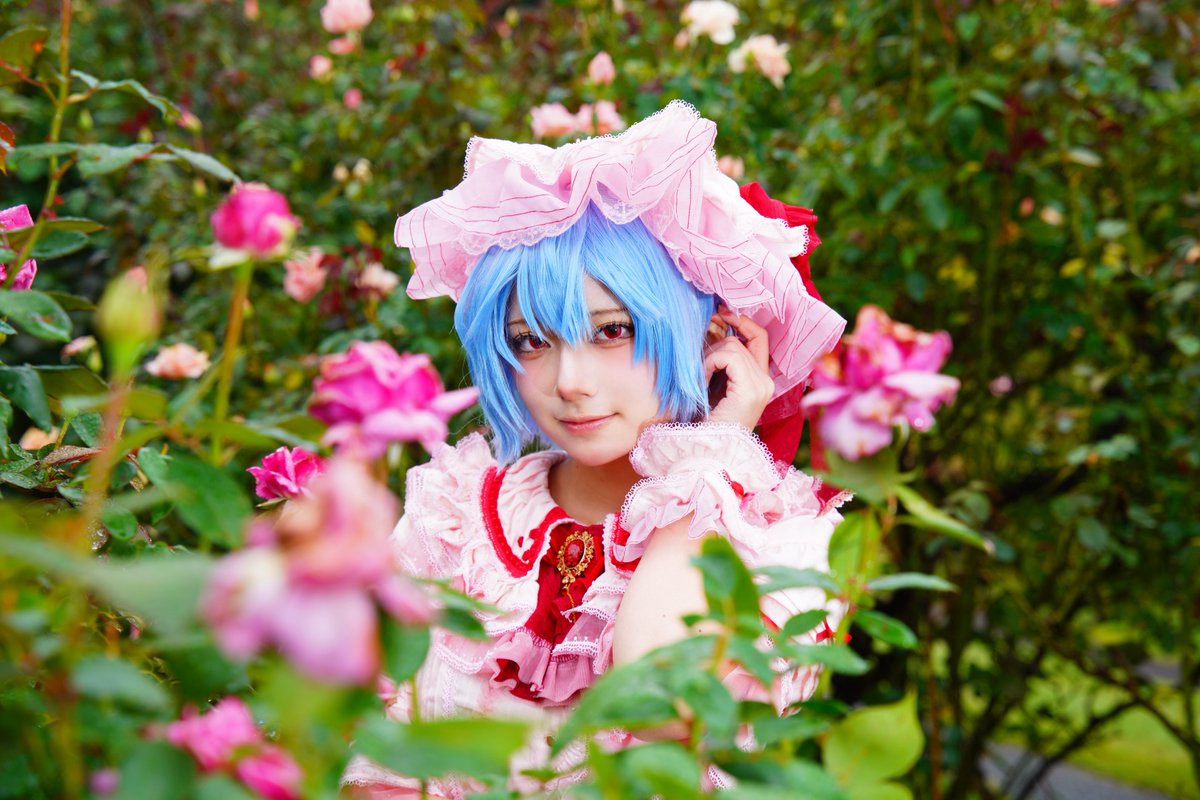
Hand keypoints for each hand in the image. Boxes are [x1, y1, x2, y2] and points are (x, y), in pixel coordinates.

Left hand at [704, 307, 773, 429]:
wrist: (708, 455)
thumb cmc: (706, 424)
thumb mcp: (715, 388)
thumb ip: (720, 364)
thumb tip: (711, 329)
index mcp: (761, 382)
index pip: (759, 338)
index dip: (742, 322)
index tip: (721, 313)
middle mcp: (766, 382)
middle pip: (744, 339)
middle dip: (720, 340)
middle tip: (701, 350)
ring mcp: (761, 385)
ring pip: (733, 346)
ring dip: (710, 358)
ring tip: (700, 380)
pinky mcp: (750, 390)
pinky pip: (728, 357)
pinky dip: (709, 365)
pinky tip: (702, 383)